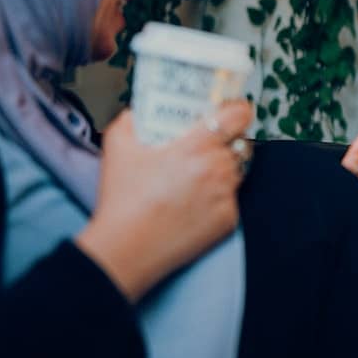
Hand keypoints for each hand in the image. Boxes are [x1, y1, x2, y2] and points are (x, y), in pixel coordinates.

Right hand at [75, 102, 252, 301]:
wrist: (127, 248)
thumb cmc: (123, 199)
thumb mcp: (117, 147)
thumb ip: (129, 120)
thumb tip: (137, 112)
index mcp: (197, 147)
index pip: (238, 117)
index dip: (240, 110)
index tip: (236, 109)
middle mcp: (218, 169)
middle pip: (240, 145)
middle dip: (229, 141)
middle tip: (211, 144)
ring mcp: (226, 196)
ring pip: (238, 172)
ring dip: (225, 169)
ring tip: (200, 175)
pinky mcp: (228, 220)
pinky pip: (231, 200)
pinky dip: (219, 198)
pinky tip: (195, 203)